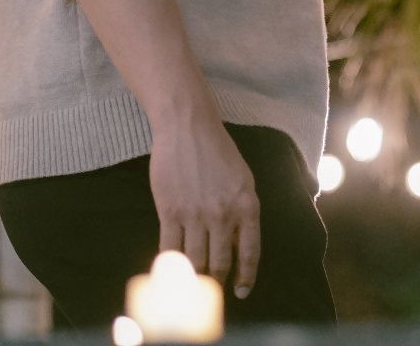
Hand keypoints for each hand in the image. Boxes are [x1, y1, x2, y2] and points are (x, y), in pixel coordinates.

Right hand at [149, 116, 260, 298]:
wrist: (188, 127)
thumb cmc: (218, 151)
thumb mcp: (243, 180)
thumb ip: (243, 213)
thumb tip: (238, 246)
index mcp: (247, 206)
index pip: (250, 254)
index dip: (246, 277)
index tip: (241, 291)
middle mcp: (223, 215)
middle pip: (219, 263)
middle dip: (217, 281)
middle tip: (213, 289)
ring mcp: (195, 215)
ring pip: (195, 261)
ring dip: (194, 278)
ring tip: (192, 286)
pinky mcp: (170, 212)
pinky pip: (170, 249)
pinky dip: (170, 265)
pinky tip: (171, 272)